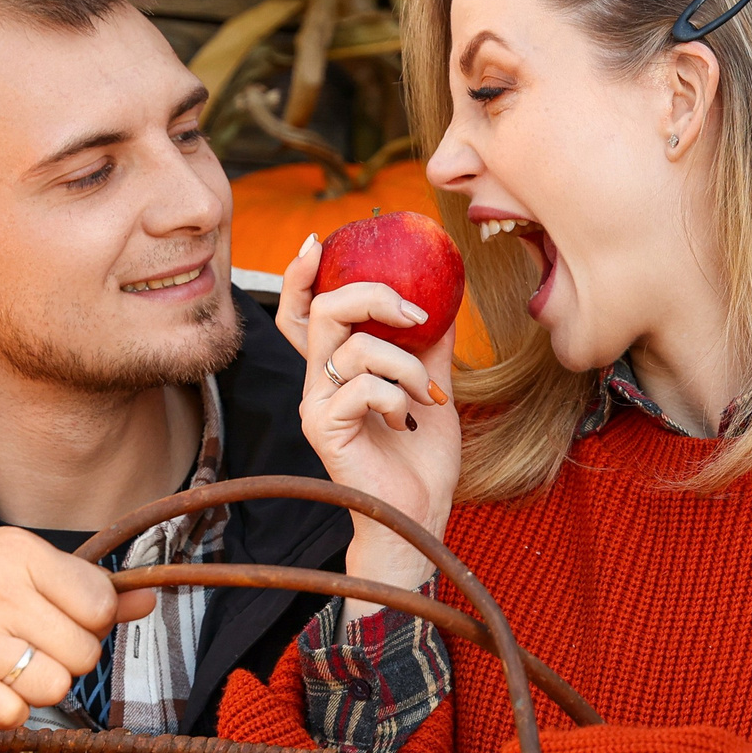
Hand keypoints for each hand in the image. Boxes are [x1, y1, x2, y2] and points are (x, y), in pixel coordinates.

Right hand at [0, 528, 156, 730]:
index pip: (101, 599)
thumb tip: (150, 599)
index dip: (90, 624)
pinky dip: (5, 713)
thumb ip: (81, 588)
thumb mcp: (7, 572)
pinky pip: (16, 713)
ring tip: (0, 671)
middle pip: (84, 650)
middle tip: (22, 652)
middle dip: (64, 662)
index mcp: (15, 551)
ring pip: (56, 684)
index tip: (58, 624)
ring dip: (36, 690)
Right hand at [278, 235, 462, 601]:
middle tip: (414, 311)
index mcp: (339, 369)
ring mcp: (318, 405)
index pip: (307, 311)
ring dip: (407, 364)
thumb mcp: (434, 390)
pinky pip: (361, 386)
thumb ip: (430, 347)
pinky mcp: (324, 429)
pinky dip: (397, 395)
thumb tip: (447, 300)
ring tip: (426, 396)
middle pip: (324, 310)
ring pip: (355, 347)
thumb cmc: (422, 459)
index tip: (321, 241)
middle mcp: (319, 382)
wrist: (421, 511)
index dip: (304, 274)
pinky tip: (406, 418)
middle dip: (372, 296)